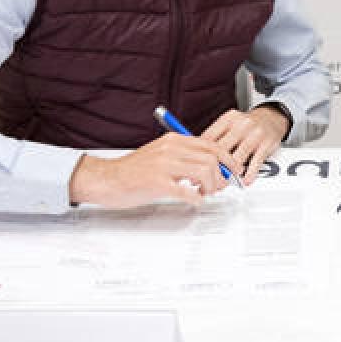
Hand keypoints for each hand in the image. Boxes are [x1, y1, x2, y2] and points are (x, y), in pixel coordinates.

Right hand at [68, 132, 238, 207]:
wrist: (107, 179)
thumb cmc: (132, 170)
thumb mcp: (161, 154)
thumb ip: (184, 156)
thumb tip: (209, 166)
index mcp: (173, 141)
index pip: (211, 145)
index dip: (227, 159)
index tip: (233, 170)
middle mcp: (171, 150)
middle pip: (212, 158)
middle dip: (222, 175)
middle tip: (220, 186)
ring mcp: (164, 166)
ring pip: (205, 171)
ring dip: (211, 186)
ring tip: (204, 193)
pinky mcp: (157, 183)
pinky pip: (187, 191)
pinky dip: (196, 198)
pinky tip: (194, 200)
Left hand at [198, 106, 288, 185]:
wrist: (273, 116)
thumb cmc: (248, 123)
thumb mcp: (230, 122)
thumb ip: (216, 135)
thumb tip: (199, 154)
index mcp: (228, 119)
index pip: (209, 137)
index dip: (201, 154)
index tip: (196, 166)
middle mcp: (241, 125)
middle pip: (222, 149)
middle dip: (214, 167)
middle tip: (208, 179)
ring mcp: (255, 134)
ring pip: (238, 157)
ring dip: (230, 173)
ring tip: (224, 182)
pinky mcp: (267, 144)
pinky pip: (256, 162)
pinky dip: (250, 174)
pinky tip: (246, 180)